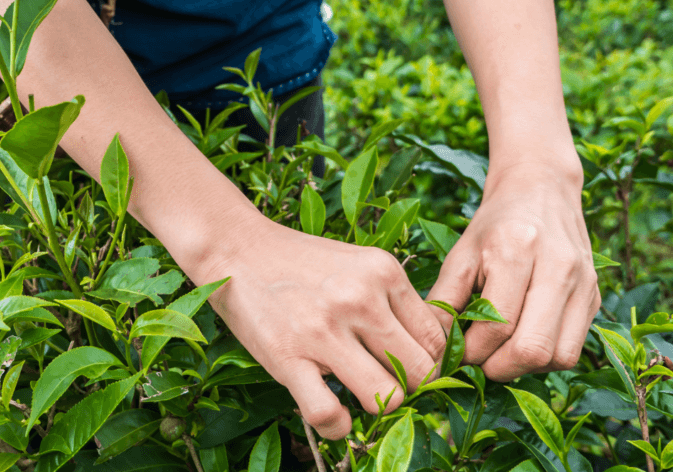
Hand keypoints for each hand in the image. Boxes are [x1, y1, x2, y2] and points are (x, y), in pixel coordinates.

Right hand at [199, 219, 445, 439]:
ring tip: (359, 395)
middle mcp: (360, 299)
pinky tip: (332, 412)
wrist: (236, 246)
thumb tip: (427, 350)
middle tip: (387, 383)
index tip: (412, 370)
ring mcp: (324, 330)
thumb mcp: (358, 264)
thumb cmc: (300, 262)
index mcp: (384, 272)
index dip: (431, 363)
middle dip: (410, 388)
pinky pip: (329, 413)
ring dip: (377, 407)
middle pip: (421, 371)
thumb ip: (392, 299)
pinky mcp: (288, 357)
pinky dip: (336, 425)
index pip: (437, 338)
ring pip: (387, 397)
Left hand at [426, 161, 600, 381]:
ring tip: (499, 353)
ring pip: (559, 357)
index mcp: (518, 250)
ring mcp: (584, 284)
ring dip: (525, 367)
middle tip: (476, 361)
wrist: (541, 189)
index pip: (498, 325)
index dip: (472, 351)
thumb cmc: (495, 223)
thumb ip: (444, 299)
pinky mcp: (595, 297)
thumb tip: (432, 347)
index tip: (455, 353)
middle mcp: (559, 268)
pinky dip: (545, 358)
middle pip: (533, 348)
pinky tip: (521, 342)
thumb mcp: (460, 253)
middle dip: (498, 367)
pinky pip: (572, 349)